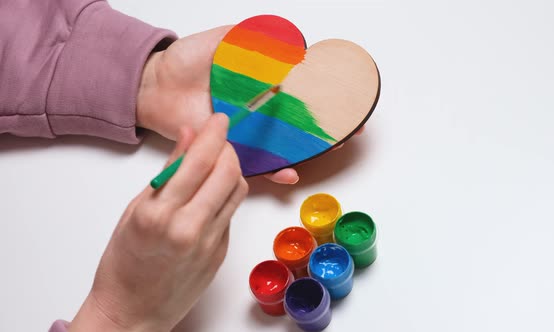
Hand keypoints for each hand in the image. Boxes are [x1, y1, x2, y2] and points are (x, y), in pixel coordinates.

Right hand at [69, 114, 247, 331]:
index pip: (198, 161)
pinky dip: (226, 196)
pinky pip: (231, 213)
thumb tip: (188, 137)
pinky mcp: (221, 253)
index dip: (213, 134)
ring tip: (216, 164)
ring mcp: (210, 243)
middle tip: (219, 140)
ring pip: (237, 191)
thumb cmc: (124, 262)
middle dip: (227, 148)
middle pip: (228, 173)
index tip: (219, 119)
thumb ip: (167, 172)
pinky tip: (211, 194)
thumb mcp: (135, 210)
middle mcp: (189, 228)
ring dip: (232, 170)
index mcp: (160, 214)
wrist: (133, 310)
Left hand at [136, 26, 362, 184]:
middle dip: (324, 128)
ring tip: (329, 152)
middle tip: (348, 131)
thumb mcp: (221, 41)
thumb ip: (249, 39)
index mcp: (257, 85)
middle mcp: (256, 111)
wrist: (154, 86)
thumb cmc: (185, 62)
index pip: (298, 92)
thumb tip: (286, 40)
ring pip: (281, 146)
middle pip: (296, 123)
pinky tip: (290, 174)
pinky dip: (272, 172)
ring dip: (307, 152)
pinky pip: (253, 164)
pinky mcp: (228, 149)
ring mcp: (244, 132)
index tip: (347, 98)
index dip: (323, 96)